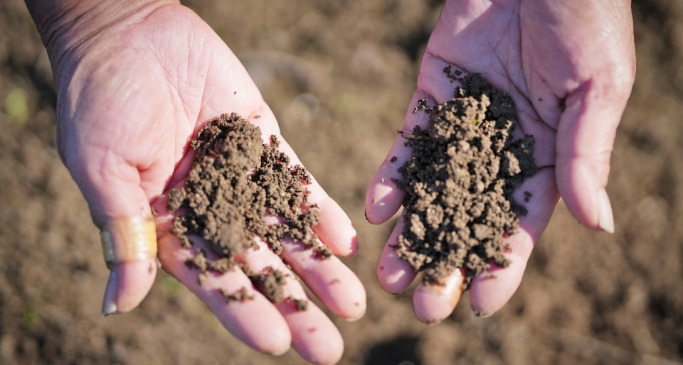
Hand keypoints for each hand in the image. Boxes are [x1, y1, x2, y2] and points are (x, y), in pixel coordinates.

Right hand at [27, 1, 364, 362]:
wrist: (128, 30)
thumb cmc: (101, 98)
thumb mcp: (103, 168)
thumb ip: (125, 234)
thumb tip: (120, 304)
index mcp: (168, 225)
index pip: (212, 280)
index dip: (245, 312)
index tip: (277, 343)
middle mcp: (209, 208)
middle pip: (258, 266)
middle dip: (294, 304)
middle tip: (329, 346)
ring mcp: (240, 176)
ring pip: (285, 231)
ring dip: (318, 268)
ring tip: (352, 304)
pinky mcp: (263, 142)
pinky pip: (297, 181)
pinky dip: (320, 210)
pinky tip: (346, 242)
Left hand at [365, 0, 634, 322]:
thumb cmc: (585, 18)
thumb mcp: (596, 87)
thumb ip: (586, 154)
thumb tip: (600, 225)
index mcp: (550, 155)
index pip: (522, 223)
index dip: (502, 265)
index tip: (479, 305)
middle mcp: (502, 150)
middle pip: (469, 218)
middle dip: (446, 261)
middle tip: (422, 305)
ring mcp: (463, 125)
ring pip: (432, 190)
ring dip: (410, 232)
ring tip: (389, 275)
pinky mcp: (432, 97)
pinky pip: (409, 144)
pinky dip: (393, 177)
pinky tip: (377, 209)